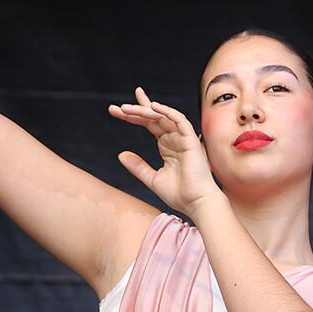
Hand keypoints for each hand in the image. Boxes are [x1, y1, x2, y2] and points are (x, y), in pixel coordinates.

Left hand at [110, 88, 221, 216]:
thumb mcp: (152, 179)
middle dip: (136, 110)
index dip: (134, 116)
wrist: (196, 204)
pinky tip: (153, 107)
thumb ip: (138, 166)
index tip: (115, 110)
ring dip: (146, 110)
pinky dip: (168, 112)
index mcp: (167, 146)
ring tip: (127, 109)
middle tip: (117, 107)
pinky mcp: (191, 141)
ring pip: (164, 117)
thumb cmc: (180, 195)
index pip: (150, 124)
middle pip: (155, 117)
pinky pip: (180, 121)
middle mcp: (175, 140)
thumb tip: (121, 155)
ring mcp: (184, 139)